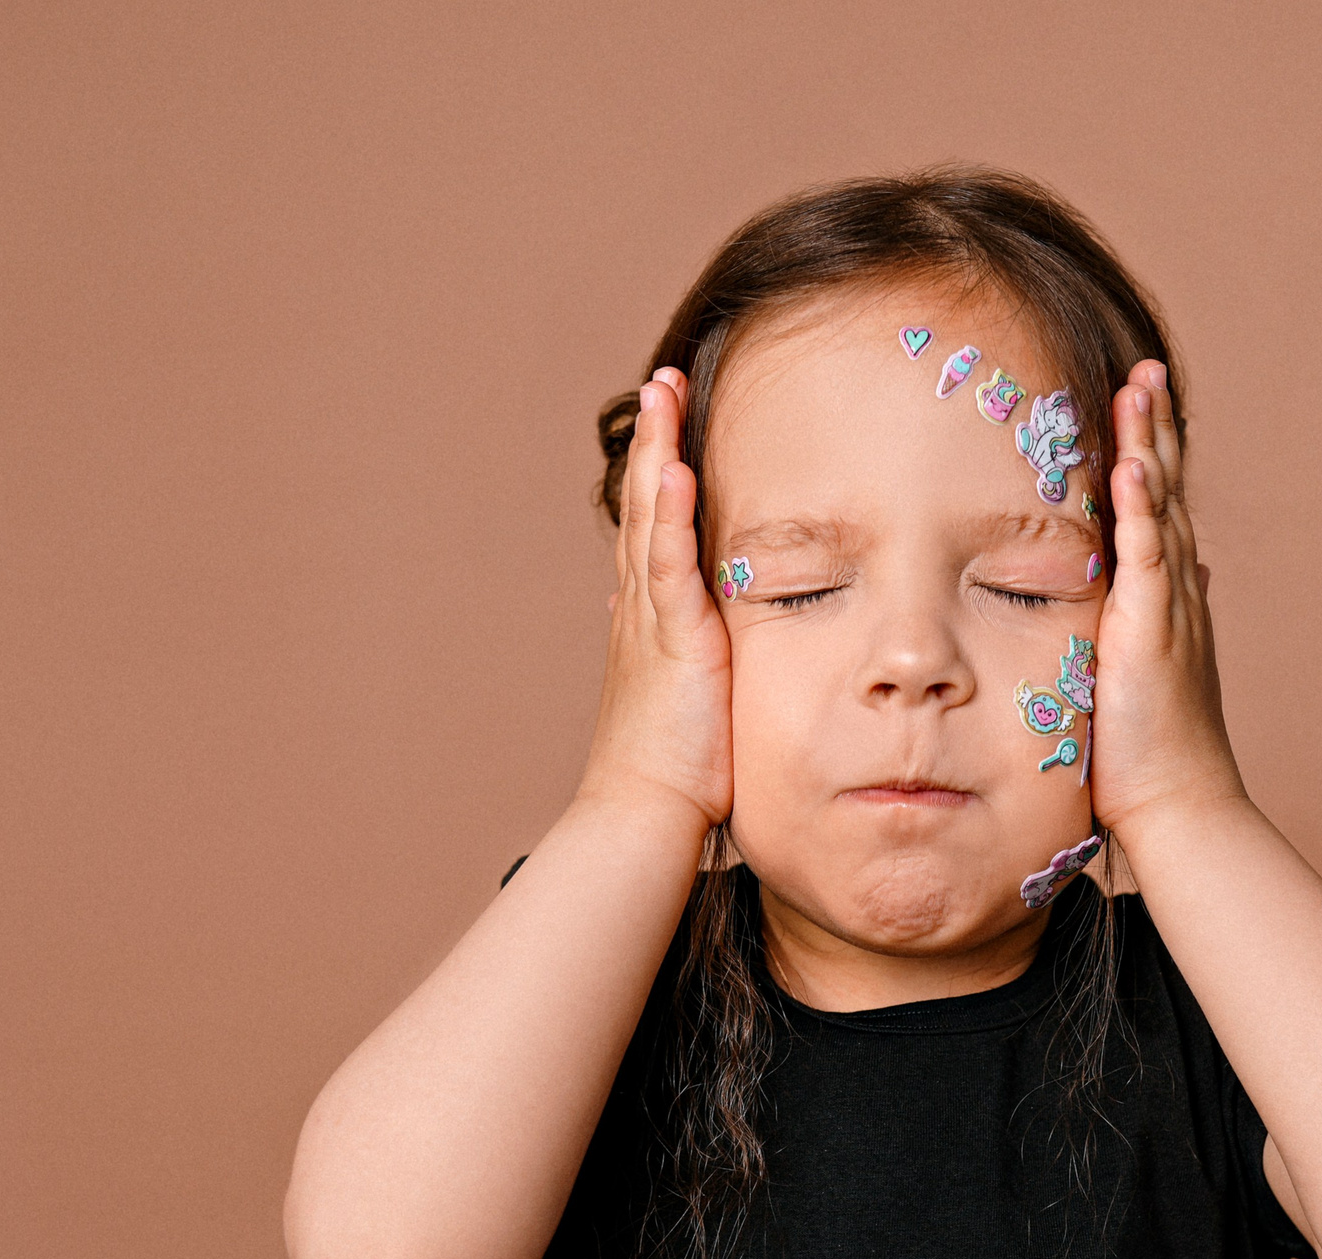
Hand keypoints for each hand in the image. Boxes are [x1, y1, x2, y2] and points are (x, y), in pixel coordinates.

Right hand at [576, 368, 733, 830]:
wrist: (645, 812)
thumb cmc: (672, 770)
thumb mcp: (678, 696)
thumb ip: (675, 653)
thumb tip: (645, 625)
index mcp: (650, 618)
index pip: (656, 529)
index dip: (661, 473)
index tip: (670, 422)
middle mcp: (642, 609)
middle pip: (648, 506)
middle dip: (656, 442)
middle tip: (663, 382)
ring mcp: (653, 620)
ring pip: (654, 521)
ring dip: (659, 456)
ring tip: (664, 398)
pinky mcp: (673, 641)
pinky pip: (671, 567)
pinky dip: (672, 517)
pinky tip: (676, 473)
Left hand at [1087, 360, 1248, 839]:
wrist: (1180, 802)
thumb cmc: (1158, 748)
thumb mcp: (1156, 665)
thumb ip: (1166, 612)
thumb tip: (1193, 571)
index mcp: (1169, 595)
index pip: (1160, 509)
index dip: (1153, 453)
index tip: (1139, 401)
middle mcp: (1177, 591)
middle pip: (1167, 490)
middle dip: (1156, 428)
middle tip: (1145, 367)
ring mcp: (1169, 608)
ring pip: (1162, 510)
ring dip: (1152, 446)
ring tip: (1140, 386)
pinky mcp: (1153, 633)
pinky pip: (1148, 561)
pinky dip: (1144, 512)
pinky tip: (1137, 468)